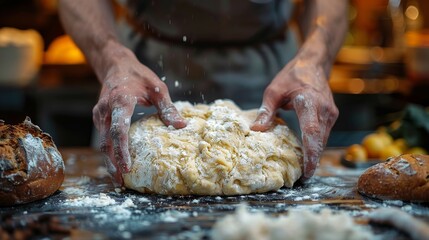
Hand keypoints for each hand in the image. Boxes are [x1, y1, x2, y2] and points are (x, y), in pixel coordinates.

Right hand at [92, 47, 185, 185]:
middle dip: (113, 162)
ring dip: (110, 160)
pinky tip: (117, 162)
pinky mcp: (99, 118)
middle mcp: (105, 109)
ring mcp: (100, 114)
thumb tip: (181, 126)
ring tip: (119, 178)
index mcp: (120, 101)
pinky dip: (109, 151)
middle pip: (107, 141)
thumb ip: (167, 108)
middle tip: (121, 181)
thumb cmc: (139, 76)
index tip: (127, 167)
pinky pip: (103, 137)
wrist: (116, 65)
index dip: (122, 150)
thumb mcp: (158, 88)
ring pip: (102, 142)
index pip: (119, 130)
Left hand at [251, 58, 337, 179]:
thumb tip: (256, 131)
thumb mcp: (273, 91)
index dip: (310, 153)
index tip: (306, 170)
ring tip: (303, 171)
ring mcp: (331, 114)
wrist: (314, 64)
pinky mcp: (331, 116)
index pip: (312, 132)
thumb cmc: (291, 76)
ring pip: (323, 140)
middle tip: (302, 178)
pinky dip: (316, 146)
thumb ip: (266, 111)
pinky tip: (307, 155)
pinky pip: (324, 135)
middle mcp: (325, 110)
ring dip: (314, 155)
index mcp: (309, 102)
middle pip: (319, 141)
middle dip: (312, 161)